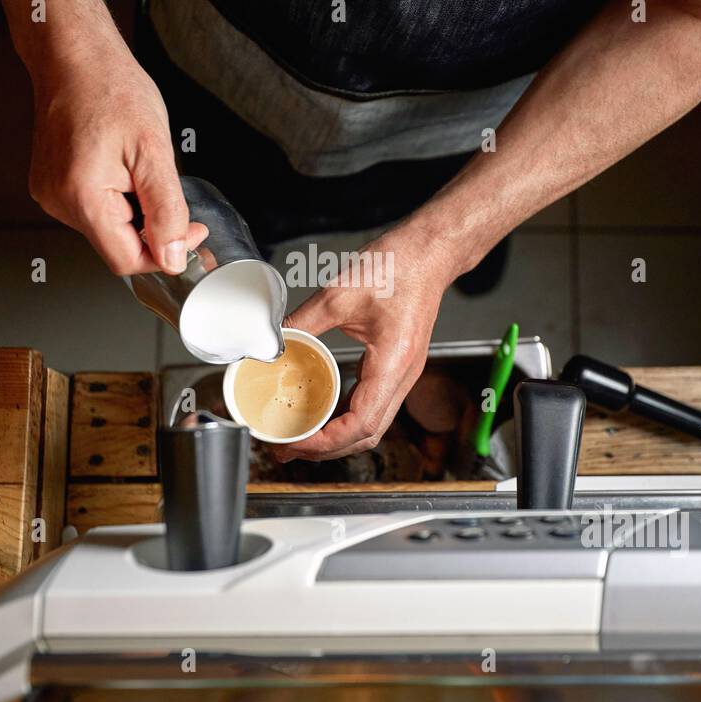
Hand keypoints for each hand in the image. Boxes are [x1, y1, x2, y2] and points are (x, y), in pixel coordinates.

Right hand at [26, 28, 205, 274]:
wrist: (75, 57)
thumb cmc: (111, 88)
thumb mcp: (155, 151)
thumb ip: (166, 211)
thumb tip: (173, 256)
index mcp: (82, 196)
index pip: (127, 261)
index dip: (165, 254)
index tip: (189, 234)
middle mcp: (59, 201)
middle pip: (117, 246)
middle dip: (151, 228)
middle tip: (168, 189)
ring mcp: (51, 194)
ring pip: (107, 229)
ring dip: (134, 211)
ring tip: (137, 167)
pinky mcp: (51, 186)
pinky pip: (93, 210)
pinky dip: (116, 198)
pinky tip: (120, 167)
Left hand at [274, 227, 454, 461]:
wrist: (429, 251)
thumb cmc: (398, 266)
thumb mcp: (338, 293)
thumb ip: (302, 322)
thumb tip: (271, 341)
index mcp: (392, 364)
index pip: (361, 423)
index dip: (327, 442)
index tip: (296, 442)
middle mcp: (403, 376)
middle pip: (367, 434)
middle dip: (327, 449)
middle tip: (289, 448)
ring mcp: (403, 374)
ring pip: (372, 424)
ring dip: (337, 438)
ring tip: (301, 438)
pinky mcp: (397, 366)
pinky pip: (373, 404)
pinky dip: (346, 417)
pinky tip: (322, 412)